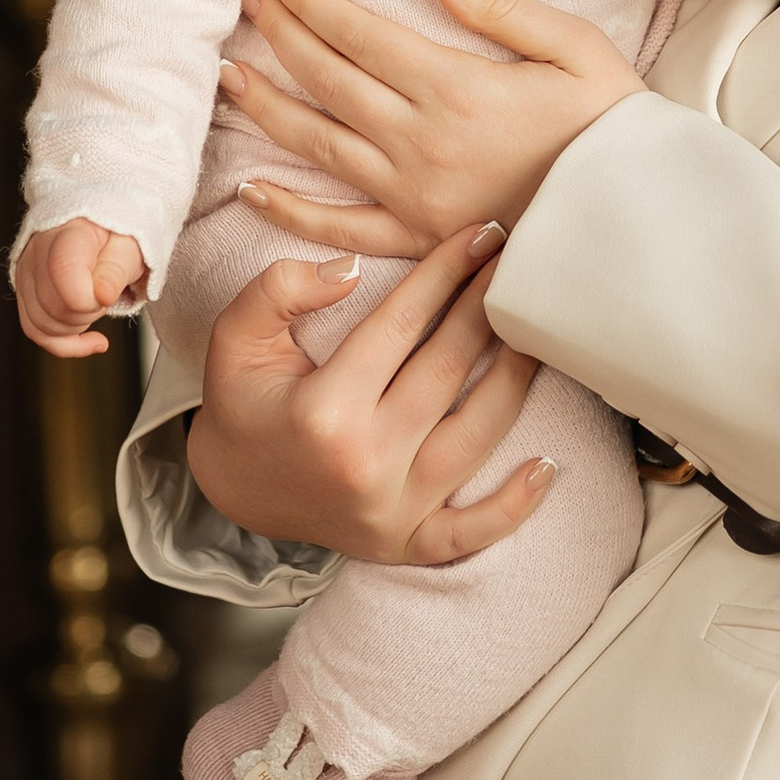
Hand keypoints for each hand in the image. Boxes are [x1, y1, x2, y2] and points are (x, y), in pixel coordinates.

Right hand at [15, 213, 148, 357]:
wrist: (101, 226)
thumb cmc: (116, 232)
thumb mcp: (130, 245)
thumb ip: (116, 269)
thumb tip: (102, 295)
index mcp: (68, 233)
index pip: (62, 270)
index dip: (87, 298)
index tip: (108, 296)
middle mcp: (38, 250)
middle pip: (52, 306)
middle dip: (88, 312)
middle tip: (107, 293)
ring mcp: (27, 272)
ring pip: (41, 324)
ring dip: (77, 326)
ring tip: (96, 303)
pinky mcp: (26, 292)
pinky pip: (36, 331)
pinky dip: (66, 343)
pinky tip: (92, 339)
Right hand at [188, 223, 553, 565]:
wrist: (232, 490)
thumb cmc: (242, 403)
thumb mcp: (234, 337)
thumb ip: (280, 290)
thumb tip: (351, 268)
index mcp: (324, 412)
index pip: (402, 325)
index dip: (445, 271)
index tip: (479, 234)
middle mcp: (365, 465)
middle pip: (447, 371)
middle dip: (486, 306)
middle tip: (516, 260)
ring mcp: (391, 512)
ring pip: (476, 437)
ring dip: (515, 378)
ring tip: (535, 329)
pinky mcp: (406, 545)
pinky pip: (473, 532)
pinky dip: (514, 505)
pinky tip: (547, 465)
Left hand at [216, 0, 643, 258]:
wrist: (634, 219)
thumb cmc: (613, 127)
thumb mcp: (575, 48)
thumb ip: (502, 8)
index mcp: (457, 89)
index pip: (359, 34)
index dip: (309, 0)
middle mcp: (422, 143)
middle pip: (328, 80)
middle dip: (280, 33)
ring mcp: (414, 197)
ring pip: (319, 147)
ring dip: (266, 107)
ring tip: (227, 73)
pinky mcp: (419, 239)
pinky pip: (341, 227)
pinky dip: (291, 209)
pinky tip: (252, 186)